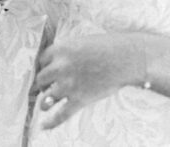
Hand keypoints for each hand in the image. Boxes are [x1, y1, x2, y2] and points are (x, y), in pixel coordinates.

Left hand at [29, 30, 151, 129]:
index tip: (48, 70)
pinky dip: (51, 122)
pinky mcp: (80, 99)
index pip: (42, 60)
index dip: (45, 66)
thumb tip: (57, 65)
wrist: (128, 58)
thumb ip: (68, 54)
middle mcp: (60, 68)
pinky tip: (44, 125)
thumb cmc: (109, 47)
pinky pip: (60, 115)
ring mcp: (69, 85)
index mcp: (61, 50)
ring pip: (47, 98)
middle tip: (48, 85)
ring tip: (46, 103)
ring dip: (45, 101)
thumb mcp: (82, 43)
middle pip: (41, 79)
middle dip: (44, 83)